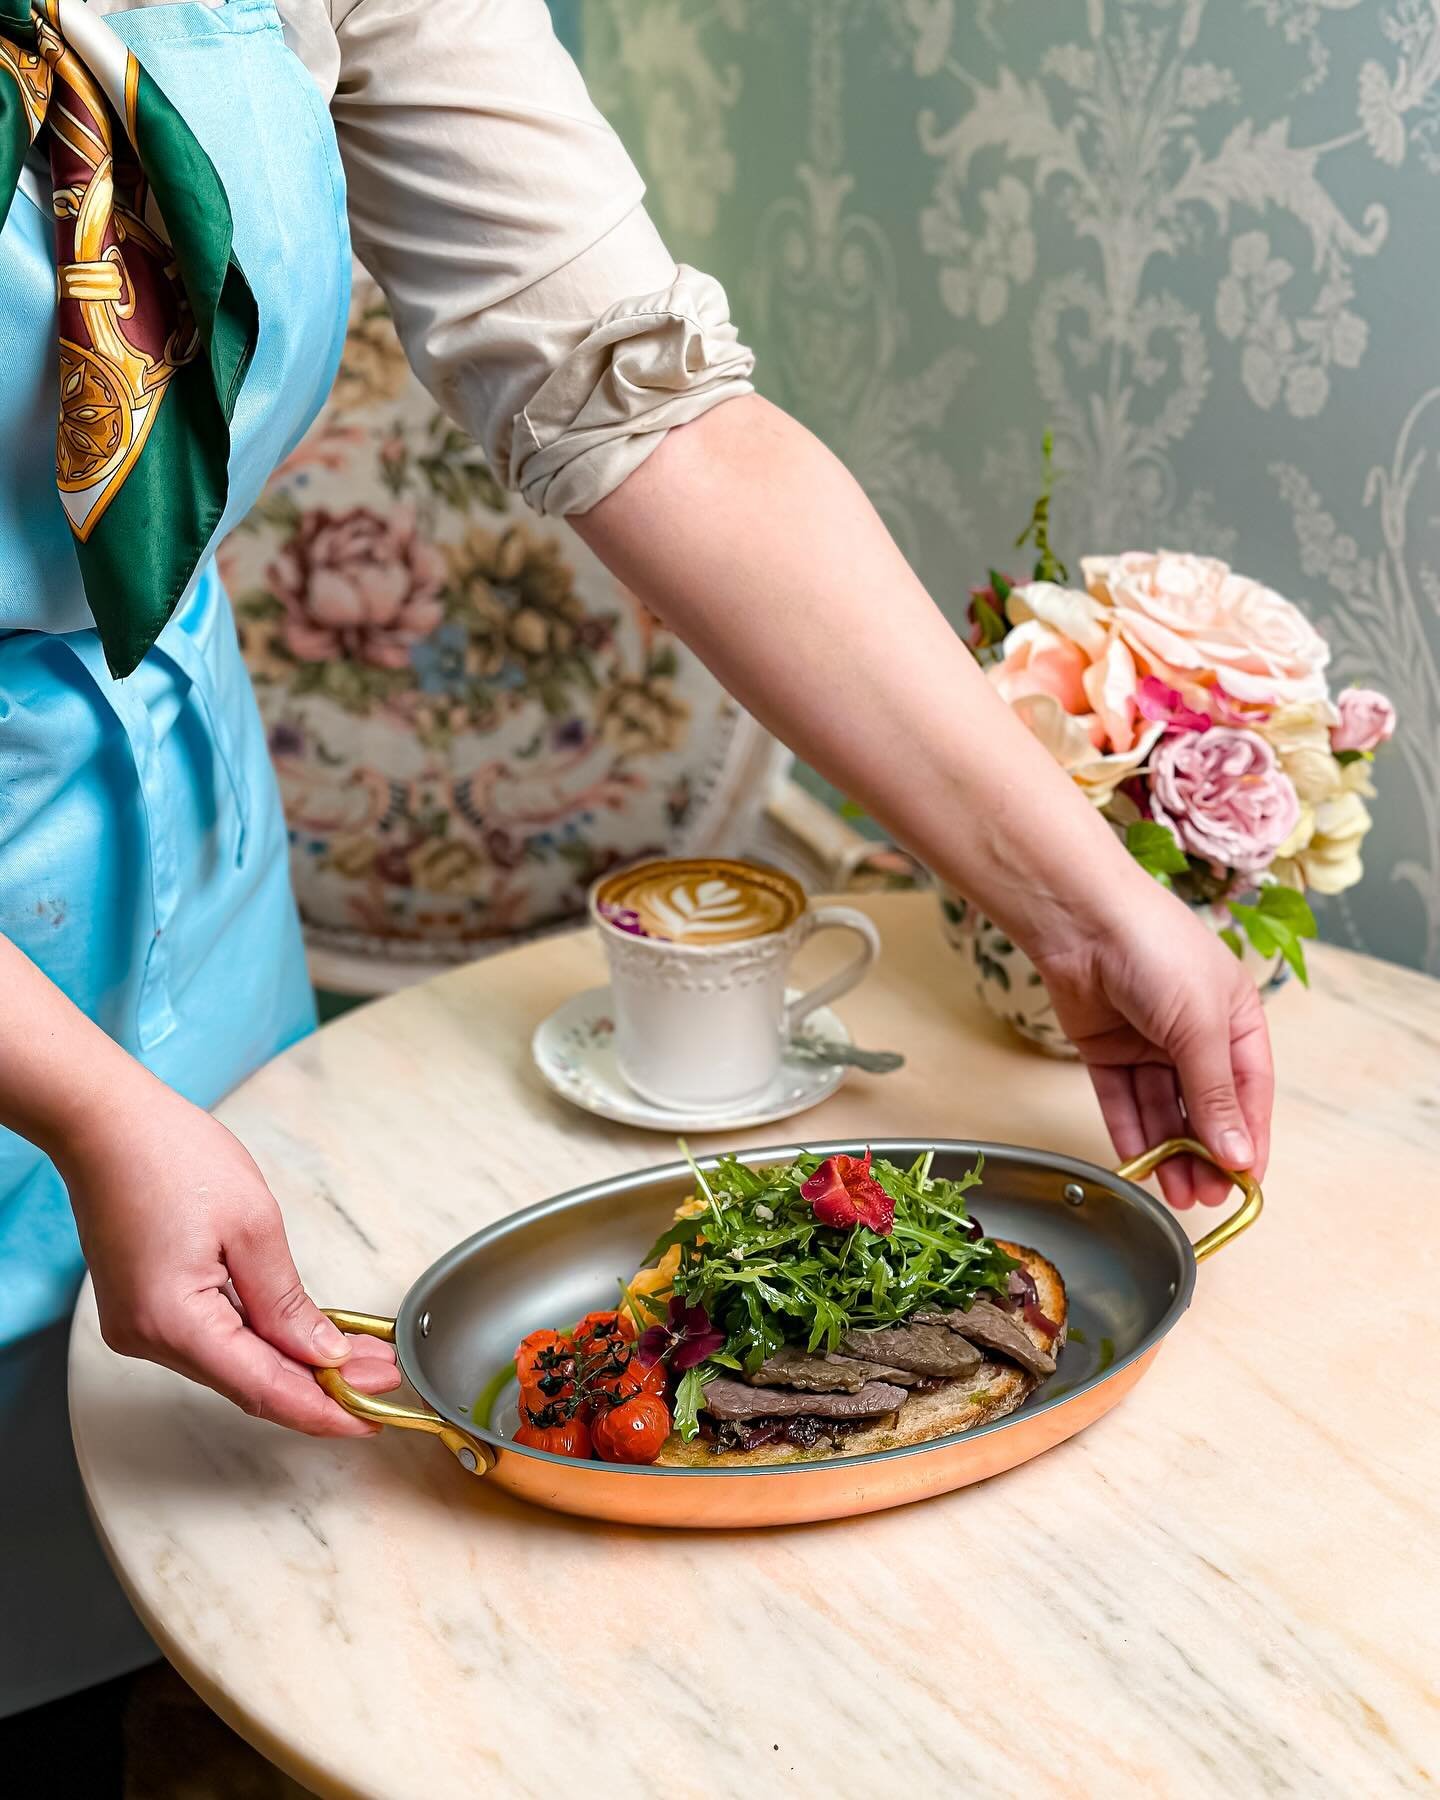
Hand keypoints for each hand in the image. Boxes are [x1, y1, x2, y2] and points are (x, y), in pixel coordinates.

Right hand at [59, 1080, 401, 1434]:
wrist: (104, 1122)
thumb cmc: (168, 1156)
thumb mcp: (253, 1225)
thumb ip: (288, 1302)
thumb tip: (323, 1354)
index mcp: (173, 1321)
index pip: (263, 1389)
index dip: (324, 1409)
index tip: (371, 1415)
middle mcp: (146, 1337)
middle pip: (248, 1382)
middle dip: (319, 1385)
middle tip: (381, 1380)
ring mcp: (139, 1326)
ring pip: (232, 1364)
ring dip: (293, 1364)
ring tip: (357, 1359)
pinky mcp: (142, 1309)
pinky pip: (211, 1340)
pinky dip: (259, 1343)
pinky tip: (300, 1339)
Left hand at [1031, 883, 1273, 1209]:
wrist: (1081, 919)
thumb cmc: (1157, 952)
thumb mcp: (1201, 1025)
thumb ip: (1215, 1093)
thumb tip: (1238, 1153)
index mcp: (1236, 1020)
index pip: (1250, 1092)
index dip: (1249, 1138)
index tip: (1246, 1183)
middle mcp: (1194, 1033)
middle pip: (1204, 1107)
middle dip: (1206, 1154)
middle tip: (1205, 1198)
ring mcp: (1148, 1042)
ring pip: (1163, 1110)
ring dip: (1170, 1152)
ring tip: (1176, 1195)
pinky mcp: (1106, 1048)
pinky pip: (1122, 1099)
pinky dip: (1131, 1131)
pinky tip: (1141, 1164)